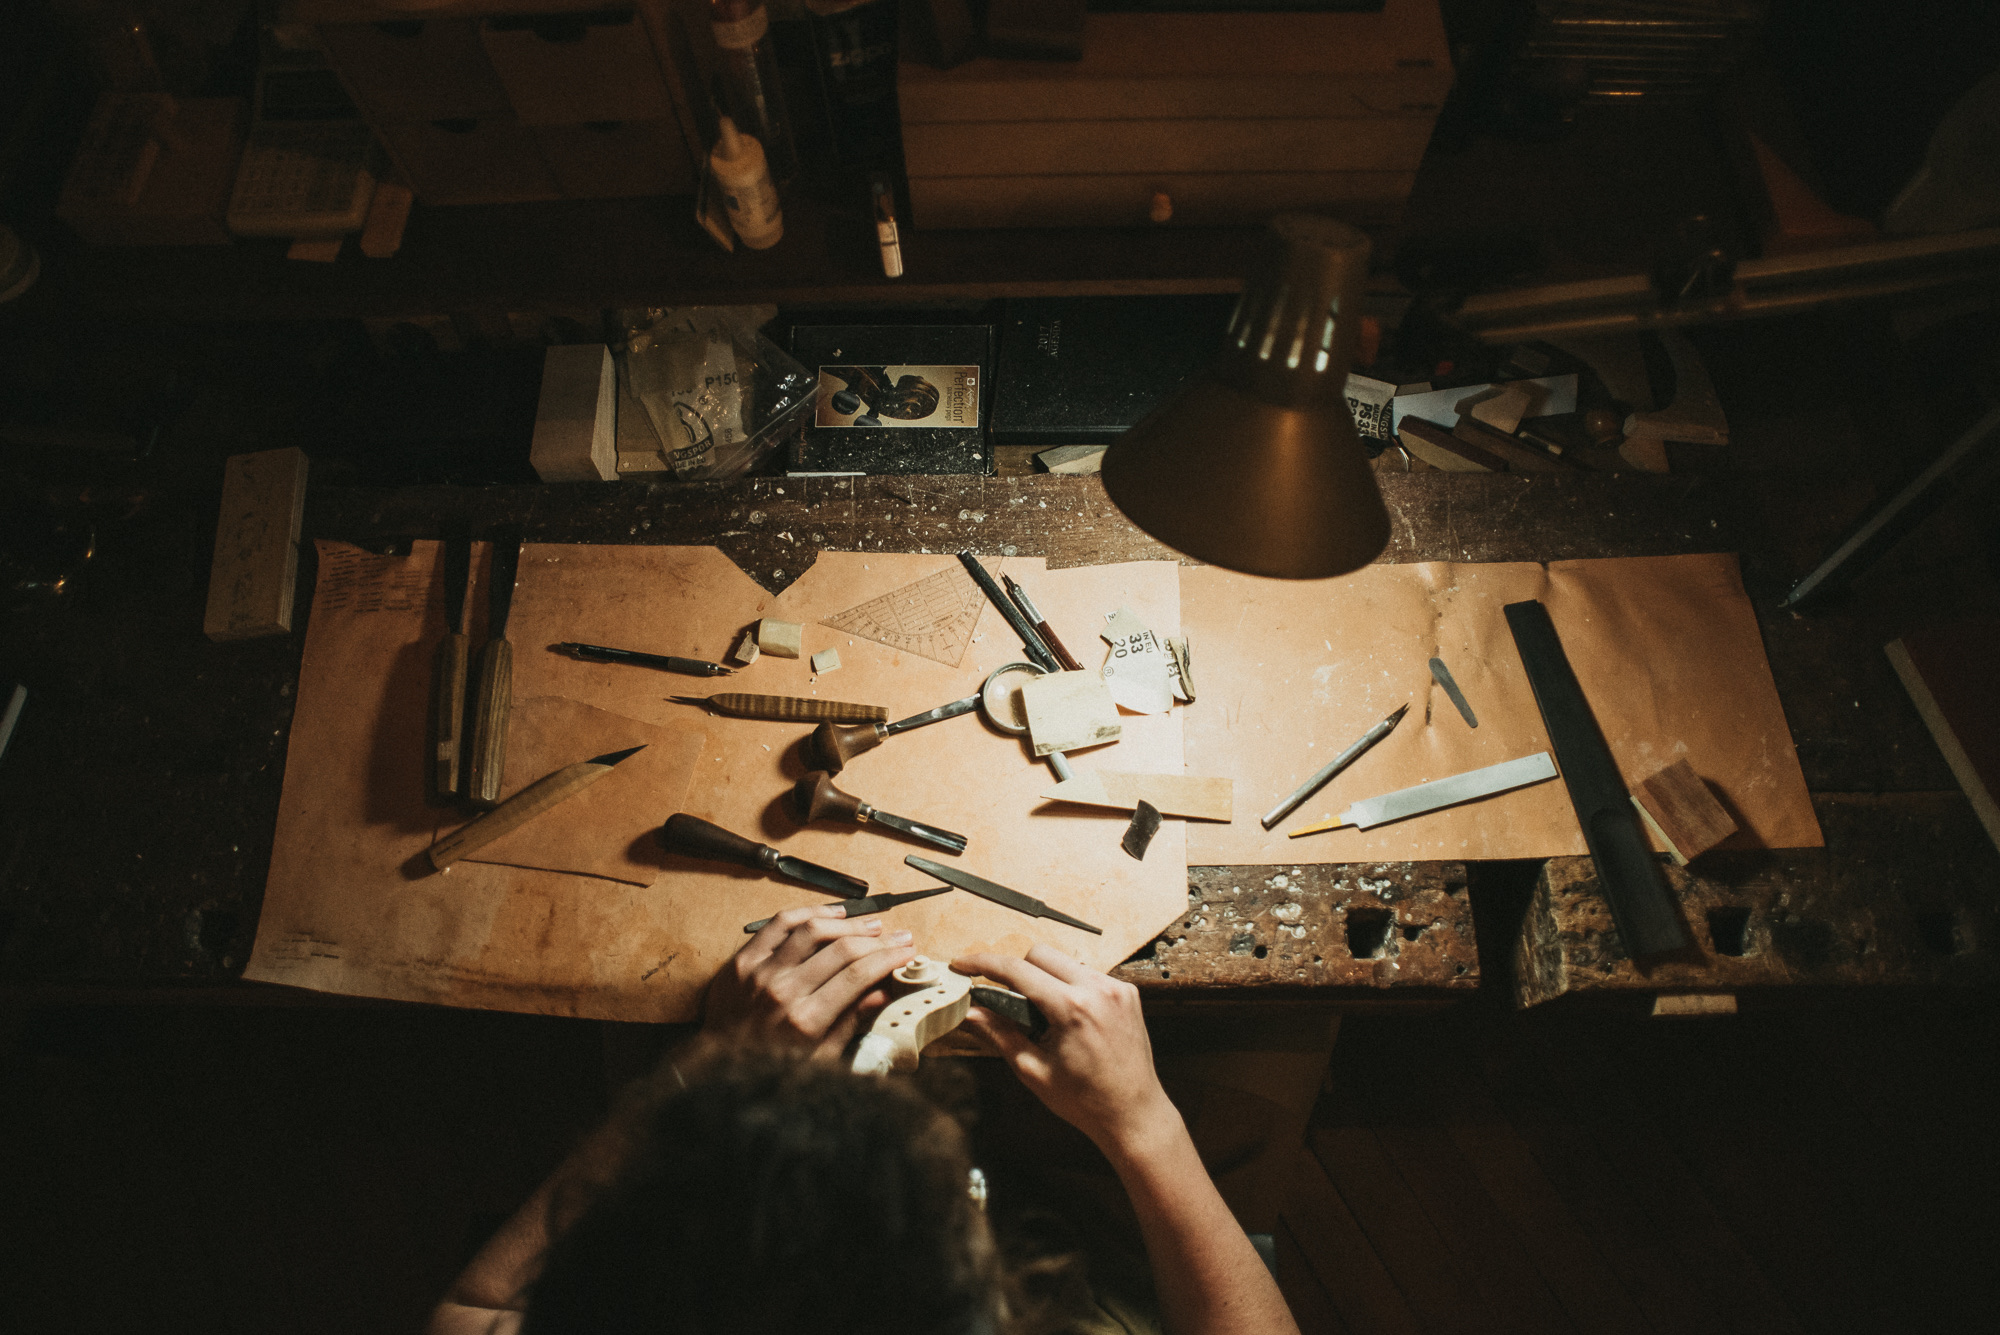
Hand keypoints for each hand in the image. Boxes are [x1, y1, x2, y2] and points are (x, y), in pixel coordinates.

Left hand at [705, 906, 914, 1060]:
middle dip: (878, 940)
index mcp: (805, 1021)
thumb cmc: (769, 1068)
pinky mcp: (742, 960)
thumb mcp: (817, 1060)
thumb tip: (882, 993)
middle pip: (842, 950)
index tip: (907, 953)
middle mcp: (783, 992)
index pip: (859, 976)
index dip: (889, 959)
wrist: (714, 1071)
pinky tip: (830, 914)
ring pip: (813, 931)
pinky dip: (808, 914)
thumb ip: (849, 1022)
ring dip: (848, 923)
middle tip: (899, 937)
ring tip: (871, 923)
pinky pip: (779, 924)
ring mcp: (760, 972)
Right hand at [953, 945, 1180, 1159]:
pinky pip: (1088, 975)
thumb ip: (999, 1035)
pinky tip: (1068, 1017)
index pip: (1017, 970)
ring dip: (1046, 978)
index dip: (983, 964)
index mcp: (1072, 1008)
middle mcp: (1098, 990)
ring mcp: (1117, 989)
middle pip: (1040, 954)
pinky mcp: (1127, 994)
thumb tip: (969, 1013)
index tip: (963, 964)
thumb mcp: (1033, 1070)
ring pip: (1065, 962)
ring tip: (1043, 1016)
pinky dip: (1070, 987)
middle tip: (1009, 1002)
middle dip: (1017, 971)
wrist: (1133, 1114)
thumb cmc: (1085, 1101)